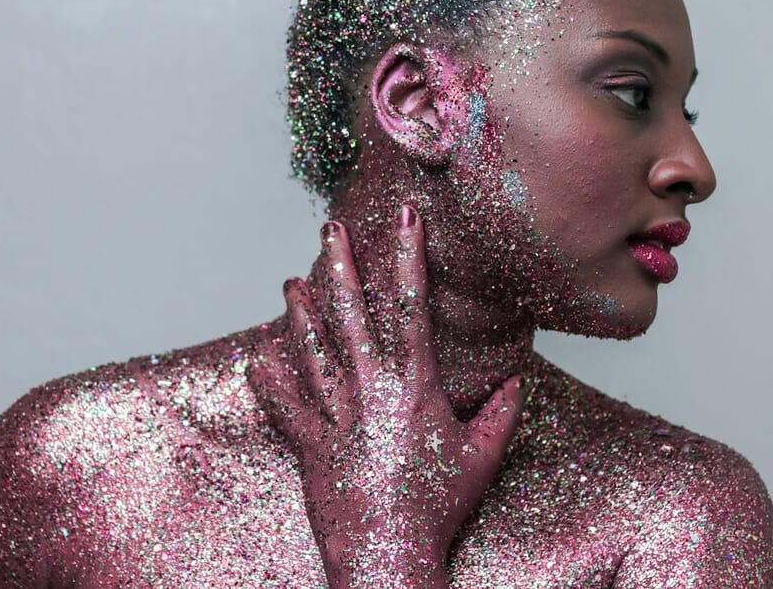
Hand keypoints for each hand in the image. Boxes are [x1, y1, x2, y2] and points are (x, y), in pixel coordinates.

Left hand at [249, 205, 525, 588]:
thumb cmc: (439, 508)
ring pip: (312, 349)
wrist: (391, 556)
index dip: (409, 256)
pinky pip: (285, 406)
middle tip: (329, 228)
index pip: (411, 306)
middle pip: (351, 314)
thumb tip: (517, 382)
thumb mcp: (481, 459)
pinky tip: (256, 357)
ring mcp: (336, 415)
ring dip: (299, 313)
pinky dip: (268, 382)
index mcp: (414, 385)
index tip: (405, 217)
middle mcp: (371, 390)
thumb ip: (500, 415)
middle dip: (339, 265)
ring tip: (288, 284)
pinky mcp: (309, 444)